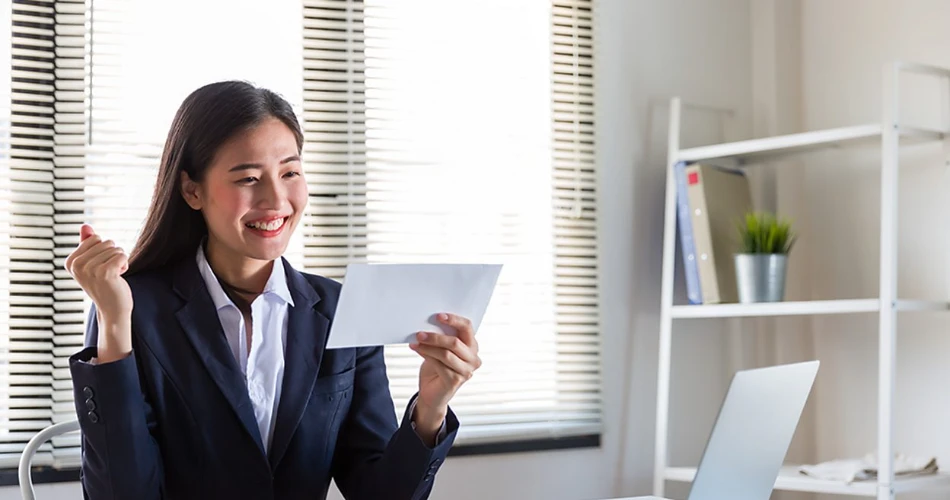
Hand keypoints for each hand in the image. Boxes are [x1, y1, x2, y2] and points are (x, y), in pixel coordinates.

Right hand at [65, 224, 132, 361]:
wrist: (112, 309)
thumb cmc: (104, 284)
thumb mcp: (93, 263)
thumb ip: (87, 244)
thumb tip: (85, 226)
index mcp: (70, 262)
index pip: (94, 238)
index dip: (103, 250)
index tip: (100, 266)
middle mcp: (77, 265)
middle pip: (106, 242)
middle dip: (113, 255)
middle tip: (108, 272)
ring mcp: (90, 269)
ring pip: (115, 248)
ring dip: (119, 261)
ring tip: (113, 276)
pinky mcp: (105, 273)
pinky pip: (122, 255)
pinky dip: (124, 264)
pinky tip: (118, 276)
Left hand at [409, 313, 481, 437]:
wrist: (432, 393)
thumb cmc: (437, 368)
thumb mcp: (441, 349)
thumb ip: (442, 337)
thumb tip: (429, 323)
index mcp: (472, 347)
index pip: (467, 327)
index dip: (454, 320)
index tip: (438, 316)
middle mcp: (473, 359)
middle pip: (455, 342)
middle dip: (436, 336)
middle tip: (420, 333)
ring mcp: (466, 371)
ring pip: (446, 353)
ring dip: (428, 346)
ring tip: (416, 341)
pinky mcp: (455, 381)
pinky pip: (439, 364)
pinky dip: (426, 355)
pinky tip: (417, 349)